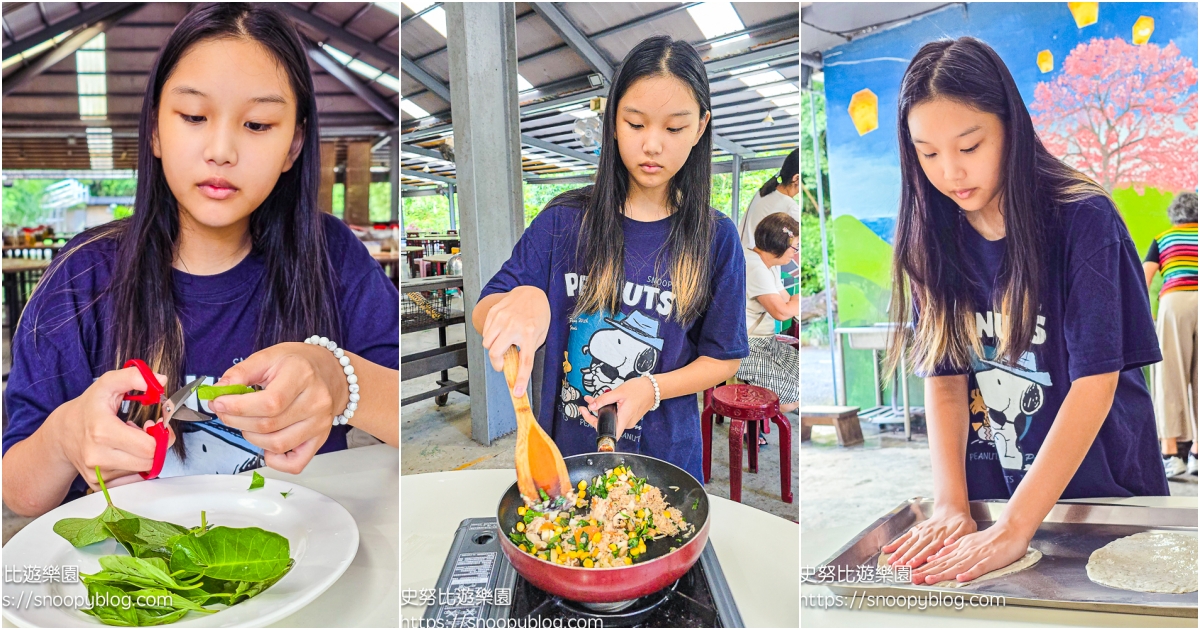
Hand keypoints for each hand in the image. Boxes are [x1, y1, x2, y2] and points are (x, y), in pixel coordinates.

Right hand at [47, 366, 176, 490]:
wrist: (63, 432)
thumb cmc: (88, 408)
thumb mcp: (108, 384)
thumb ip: (134, 377)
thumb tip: (159, 381)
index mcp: (102, 432)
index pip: (149, 447)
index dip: (160, 435)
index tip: (154, 425)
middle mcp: (97, 456)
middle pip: (149, 461)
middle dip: (156, 445)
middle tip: (146, 431)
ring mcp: (96, 474)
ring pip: (142, 471)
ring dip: (144, 456)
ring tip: (130, 440)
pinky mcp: (98, 484)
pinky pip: (131, 480)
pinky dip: (134, 467)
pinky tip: (125, 453)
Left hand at [208, 342, 348, 473]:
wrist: (331, 373)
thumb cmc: (299, 364)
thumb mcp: (269, 357)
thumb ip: (241, 372)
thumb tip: (219, 390)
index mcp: (303, 376)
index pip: (269, 402)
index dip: (238, 407)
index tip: (219, 403)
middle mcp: (316, 401)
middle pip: (269, 425)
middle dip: (237, 421)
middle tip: (226, 412)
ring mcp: (320, 423)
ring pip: (277, 444)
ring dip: (252, 437)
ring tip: (247, 423)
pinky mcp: (320, 439)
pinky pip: (296, 463)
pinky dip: (275, 461)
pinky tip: (266, 446)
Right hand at [480, 286, 550, 396]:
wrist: (530, 293)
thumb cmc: (537, 315)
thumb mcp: (540, 334)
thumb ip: (528, 349)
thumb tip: (515, 368)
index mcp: (530, 333)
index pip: (525, 361)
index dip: (520, 379)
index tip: (516, 392)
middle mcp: (514, 326)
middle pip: (496, 353)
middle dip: (497, 363)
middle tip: (502, 363)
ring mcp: (502, 318)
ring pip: (487, 343)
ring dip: (493, 348)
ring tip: (503, 342)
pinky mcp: (494, 313)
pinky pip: (485, 332)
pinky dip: (490, 336)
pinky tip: (500, 332)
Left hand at [577, 377, 655, 440]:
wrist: (654, 388)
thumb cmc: (640, 389)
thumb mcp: (619, 392)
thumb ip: (604, 399)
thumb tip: (592, 406)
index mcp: (624, 419)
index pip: (608, 433)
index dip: (595, 427)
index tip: (586, 416)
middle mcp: (626, 423)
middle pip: (606, 424)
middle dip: (594, 414)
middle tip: (587, 403)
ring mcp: (628, 420)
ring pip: (610, 418)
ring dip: (600, 410)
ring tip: (593, 399)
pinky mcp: (628, 417)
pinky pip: (616, 415)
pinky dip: (608, 409)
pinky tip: (603, 400)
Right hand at [880, 505, 976, 571]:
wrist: (952, 510)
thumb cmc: (961, 523)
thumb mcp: (967, 529)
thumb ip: (958, 537)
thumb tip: (948, 543)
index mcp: (940, 537)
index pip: (927, 550)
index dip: (918, 558)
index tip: (911, 565)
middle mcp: (928, 535)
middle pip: (915, 549)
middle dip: (905, 559)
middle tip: (897, 568)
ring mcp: (920, 533)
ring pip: (908, 544)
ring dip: (899, 554)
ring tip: (891, 562)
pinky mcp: (916, 530)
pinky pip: (904, 538)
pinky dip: (895, 544)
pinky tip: (887, 550)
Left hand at [911, 521, 1030, 584]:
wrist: (1010, 530)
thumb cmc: (990, 538)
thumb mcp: (967, 540)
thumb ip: (952, 548)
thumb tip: (935, 555)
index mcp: (959, 548)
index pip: (939, 560)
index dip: (925, 567)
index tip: (912, 573)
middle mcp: (964, 552)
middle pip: (943, 564)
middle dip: (927, 571)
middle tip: (912, 578)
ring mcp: (976, 556)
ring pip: (956, 566)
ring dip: (942, 573)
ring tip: (928, 579)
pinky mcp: (989, 560)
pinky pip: (978, 568)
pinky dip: (969, 574)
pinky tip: (960, 579)